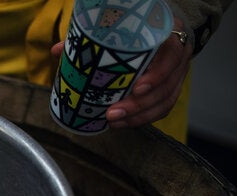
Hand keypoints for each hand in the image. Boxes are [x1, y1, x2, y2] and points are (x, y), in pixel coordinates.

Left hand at [50, 22, 192, 129]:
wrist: (165, 32)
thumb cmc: (139, 31)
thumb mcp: (123, 30)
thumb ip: (93, 39)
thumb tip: (58, 50)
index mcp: (168, 37)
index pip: (171, 56)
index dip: (157, 75)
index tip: (136, 89)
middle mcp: (179, 57)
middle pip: (166, 86)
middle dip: (139, 105)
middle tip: (112, 114)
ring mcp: (179, 75)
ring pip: (166, 101)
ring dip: (139, 116)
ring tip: (114, 123)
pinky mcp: (174, 89)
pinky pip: (164, 108)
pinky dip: (144, 119)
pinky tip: (124, 124)